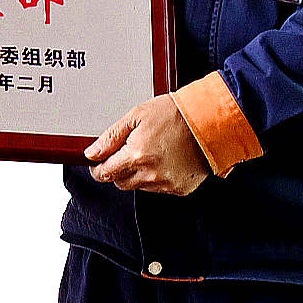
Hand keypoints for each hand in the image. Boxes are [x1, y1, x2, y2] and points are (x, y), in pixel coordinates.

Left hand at [85, 95, 211, 196]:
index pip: (105, 173)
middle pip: (120, 182)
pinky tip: (164, 159)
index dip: (98, 167)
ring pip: (139, 186)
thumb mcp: (137, 116)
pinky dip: (156, 177)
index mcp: (137, 155)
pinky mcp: (180, 189)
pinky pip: (159, 188)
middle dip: (118, 169)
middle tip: (127, 151)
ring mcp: (167, 184)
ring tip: (151, 151)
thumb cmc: (176, 114)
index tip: (98, 162)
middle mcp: (151, 174)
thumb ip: (111, 137)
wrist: (210, 121)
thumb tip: (92, 153)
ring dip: (138, 173)